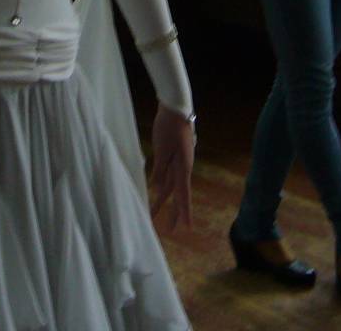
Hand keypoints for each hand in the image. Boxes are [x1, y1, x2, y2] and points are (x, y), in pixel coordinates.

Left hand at [148, 105, 194, 232]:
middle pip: (177, 194)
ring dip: (163, 200)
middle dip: (174, 212)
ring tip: (153, 213)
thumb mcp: (163, 149)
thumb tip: (157, 188)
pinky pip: (166, 175)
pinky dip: (161, 185)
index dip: (184, 211)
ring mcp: (177, 162)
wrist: (175, 109)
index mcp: (183, 167)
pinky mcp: (172, 156)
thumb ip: (160, 169)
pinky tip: (156, 192)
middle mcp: (182, 168)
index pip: (183, 194)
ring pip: (170, 186)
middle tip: (172, 230)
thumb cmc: (170, 127)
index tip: (187, 227)